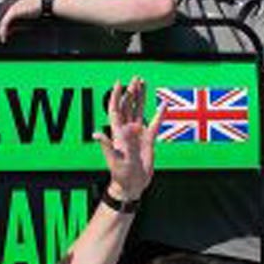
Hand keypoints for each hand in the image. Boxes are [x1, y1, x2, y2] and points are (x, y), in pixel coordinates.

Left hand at [97, 78, 155, 201]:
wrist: (132, 184)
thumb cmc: (120, 174)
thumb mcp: (114, 159)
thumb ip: (108, 145)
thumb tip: (100, 134)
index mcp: (118, 132)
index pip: (116, 110)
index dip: (116, 96)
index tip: (119, 83)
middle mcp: (127, 131)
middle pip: (128, 106)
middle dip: (131, 92)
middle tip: (136, 79)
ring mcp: (138, 135)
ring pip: (139, 111)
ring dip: (141, 98)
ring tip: (144, 85)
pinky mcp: (148, 141)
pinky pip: (154, 124)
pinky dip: (159, 114)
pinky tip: (163, 105)